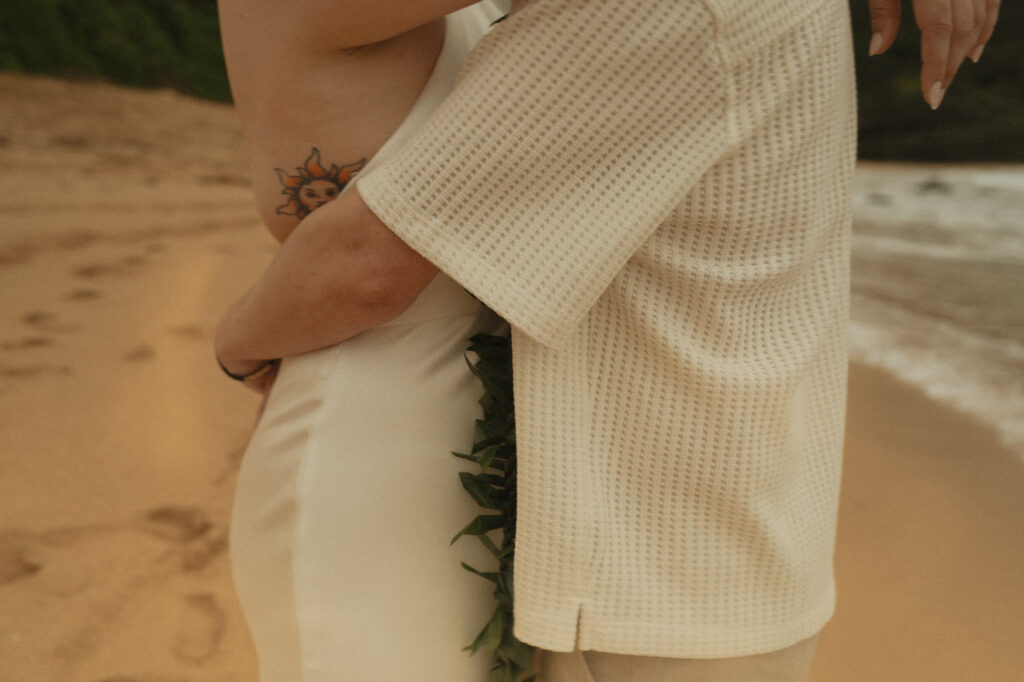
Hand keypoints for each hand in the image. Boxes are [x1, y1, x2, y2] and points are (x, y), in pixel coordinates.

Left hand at [867, 0, 1000, 108]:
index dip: (937, 65)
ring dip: (966, 50)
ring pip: (978, 17)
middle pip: (961, 28)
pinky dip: (985, 25)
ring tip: (949, 77)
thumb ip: (882, 12)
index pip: (939, 29)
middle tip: (935, 94)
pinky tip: (975, 49)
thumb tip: (875, 50)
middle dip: (949, 65)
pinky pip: (990, 0)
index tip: (931, 97)